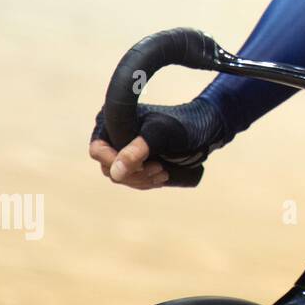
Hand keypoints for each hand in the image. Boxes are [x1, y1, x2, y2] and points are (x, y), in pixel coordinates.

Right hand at [88, 98, 230, 189]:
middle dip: (135, 173)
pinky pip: (133, 180)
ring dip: (142, 180)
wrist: (205, 131)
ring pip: (122, 177)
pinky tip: (162, 177)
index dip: (116, 162)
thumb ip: (137, 150)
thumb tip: (115, 172)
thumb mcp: (160, 135)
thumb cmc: (183, 126)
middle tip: (159, 168)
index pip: (99, 150)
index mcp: (114, 122)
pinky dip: (146, 182)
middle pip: (110, 167)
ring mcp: (125, 150)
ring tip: (164, 172)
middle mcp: (115, 136)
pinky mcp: (137, 161)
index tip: (142, 165)